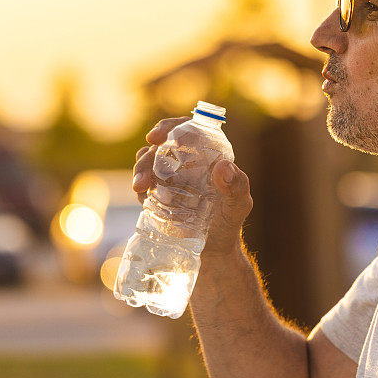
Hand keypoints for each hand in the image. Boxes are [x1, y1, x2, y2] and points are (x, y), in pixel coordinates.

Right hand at [132, 117, 253, 250]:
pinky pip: (144, 184)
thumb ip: (237, 186)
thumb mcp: (238, 205)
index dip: (170, 127)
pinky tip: (143, 200)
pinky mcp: (159, 193)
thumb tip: (223, 166)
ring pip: (148, 162)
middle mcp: (188, 161)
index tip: (157, 137)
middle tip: (142, 179)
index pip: (188, 129)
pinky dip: (141, 188)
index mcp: (208, 155)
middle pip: (161, 146)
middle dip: (147, 157)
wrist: (213, 250)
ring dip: (140, 172)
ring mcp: (171, 176)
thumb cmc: (229, 222)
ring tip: (139, 190)